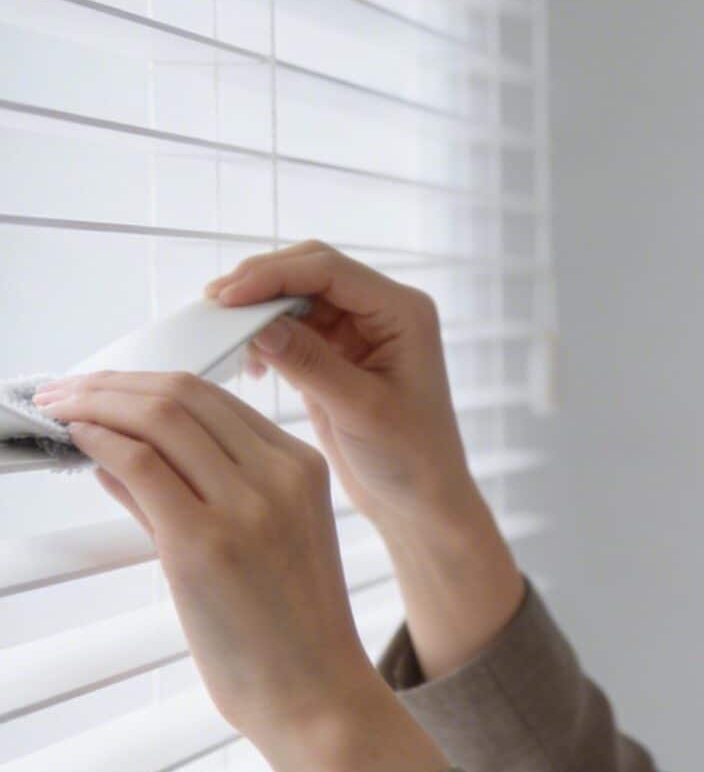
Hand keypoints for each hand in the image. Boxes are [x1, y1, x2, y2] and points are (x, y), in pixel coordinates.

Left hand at [32, 370, 380, 738]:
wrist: (316, 693)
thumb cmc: (290, 631)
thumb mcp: (264, 541)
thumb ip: (194, 491)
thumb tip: (120, 454)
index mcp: (303, 468)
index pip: (213, 397)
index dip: (146, 383)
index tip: (103, 387)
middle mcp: (280, 476)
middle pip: (183, 395)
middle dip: (111, 383)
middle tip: (64, 390)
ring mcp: (246, 507)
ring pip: (159, 417)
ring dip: (95, 403)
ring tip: (59, 409)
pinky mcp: (204, 543)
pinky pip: (141, 465)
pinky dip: (100, 442)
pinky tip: (78, 442)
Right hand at [204, 241, 479, 531]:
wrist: (421, 501)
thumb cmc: (410, 458)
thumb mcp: (359, 409)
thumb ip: (310, 363)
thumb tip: (258, 325)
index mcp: (402, 312)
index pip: (329, 270)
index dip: (274, 275)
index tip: (227, 297)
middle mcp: (382, 312)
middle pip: (309, 273)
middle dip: (261, 284)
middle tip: (214, 307)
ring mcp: (359, 332)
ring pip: (296, 299)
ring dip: (258, 312)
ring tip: (223, 336)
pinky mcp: (336, 356)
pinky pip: (292, 329)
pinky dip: (265, 338)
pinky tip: (248, 365)